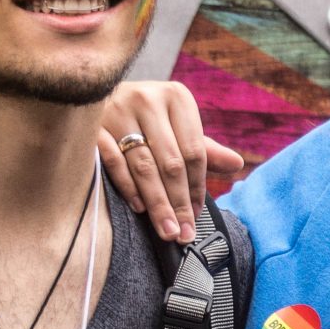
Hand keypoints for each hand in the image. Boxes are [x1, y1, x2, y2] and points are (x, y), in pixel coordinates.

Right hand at [95, 80, 245, 241]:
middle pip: (170, 162)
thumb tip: (236, 164)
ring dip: (157, 203)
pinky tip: (139, 208)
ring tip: (167, 230)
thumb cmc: (148, 118)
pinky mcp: (93, 124)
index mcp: (176, 97)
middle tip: (184, 233)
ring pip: (143, 166)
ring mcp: (117, 110)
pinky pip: (113, 161)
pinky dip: (127, 187)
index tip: (197, 214)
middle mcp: (147, 99)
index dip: (197, 186)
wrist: (96, 95)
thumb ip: (205, 149)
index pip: (194, 151)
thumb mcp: (178, 128)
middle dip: (179, 202)